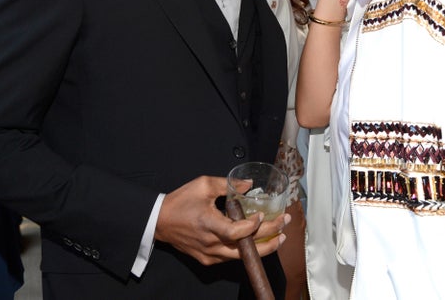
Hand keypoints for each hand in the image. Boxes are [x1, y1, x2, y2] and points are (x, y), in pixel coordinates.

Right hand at [154, 176, 288, 265]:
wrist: (159, 221)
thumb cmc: (180, 201)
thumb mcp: (203, 185)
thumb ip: (227, 184)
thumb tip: (248, 185)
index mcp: (209, 224)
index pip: (237, 231)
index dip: (253, 226)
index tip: (265, 215)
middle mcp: (210, 243)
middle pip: (245, 248)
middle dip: (270, 237)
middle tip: (285, 225)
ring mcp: (209, 254)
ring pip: (241, 256)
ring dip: (262, 247)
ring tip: (280, 236)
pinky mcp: (207, 259)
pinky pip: (231, 257)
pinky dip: (246, 250)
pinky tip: (259, 241)